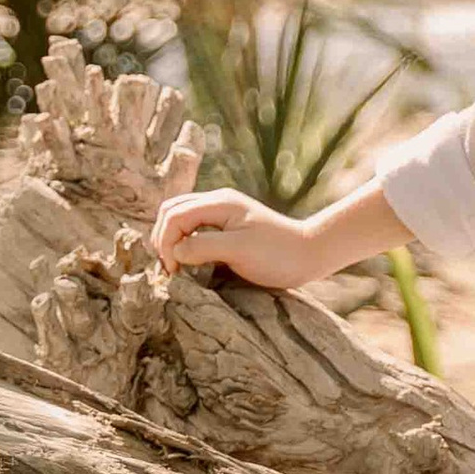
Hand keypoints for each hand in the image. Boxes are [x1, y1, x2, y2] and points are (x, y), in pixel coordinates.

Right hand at [150, 187, 325, 292]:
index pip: (174, 214)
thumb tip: (175, 251)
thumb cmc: (278, 254)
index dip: (166, 242)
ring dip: (172, 240)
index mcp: (219, 203)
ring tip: (176, 268)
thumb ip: (203, 247)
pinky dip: (184, 243)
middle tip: (170, 269)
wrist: (311, 254)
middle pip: (171, 211)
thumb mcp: (238, 250)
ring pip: (181, 219)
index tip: (173, 271)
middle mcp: (217, 202)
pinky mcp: (227, 228)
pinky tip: (189, 262)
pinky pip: (194, 229)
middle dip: (164, 238)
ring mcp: (222, 214)